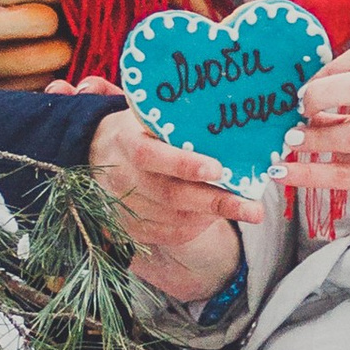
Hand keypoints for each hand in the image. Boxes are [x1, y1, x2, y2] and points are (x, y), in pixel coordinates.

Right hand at [87, 103, 260, 292]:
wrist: (96, 155)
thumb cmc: (138, 131)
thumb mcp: (148, 115)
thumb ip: (177, 118)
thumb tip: (228, 114)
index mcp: (126, 142)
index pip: (152, 155)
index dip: (184, 164)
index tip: (217, 169)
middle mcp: (121, 177)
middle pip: (170, 195)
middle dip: (215, 202)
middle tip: (253, 208)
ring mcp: (124, 206)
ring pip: (174, 219)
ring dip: (212, 215)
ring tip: (246, 209)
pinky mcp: (130, 228)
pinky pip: (169, 234)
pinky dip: (198, 227)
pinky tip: (215, 216)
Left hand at [280, 42, 349, 240]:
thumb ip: (342, 106)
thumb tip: (294, 103)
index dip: (332, 67)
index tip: (309, 86)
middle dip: (324, 92)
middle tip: (301, 109)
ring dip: (315, 138)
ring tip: (291, 142)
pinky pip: (345, 175)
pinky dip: (308, 174)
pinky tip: (283, 173)